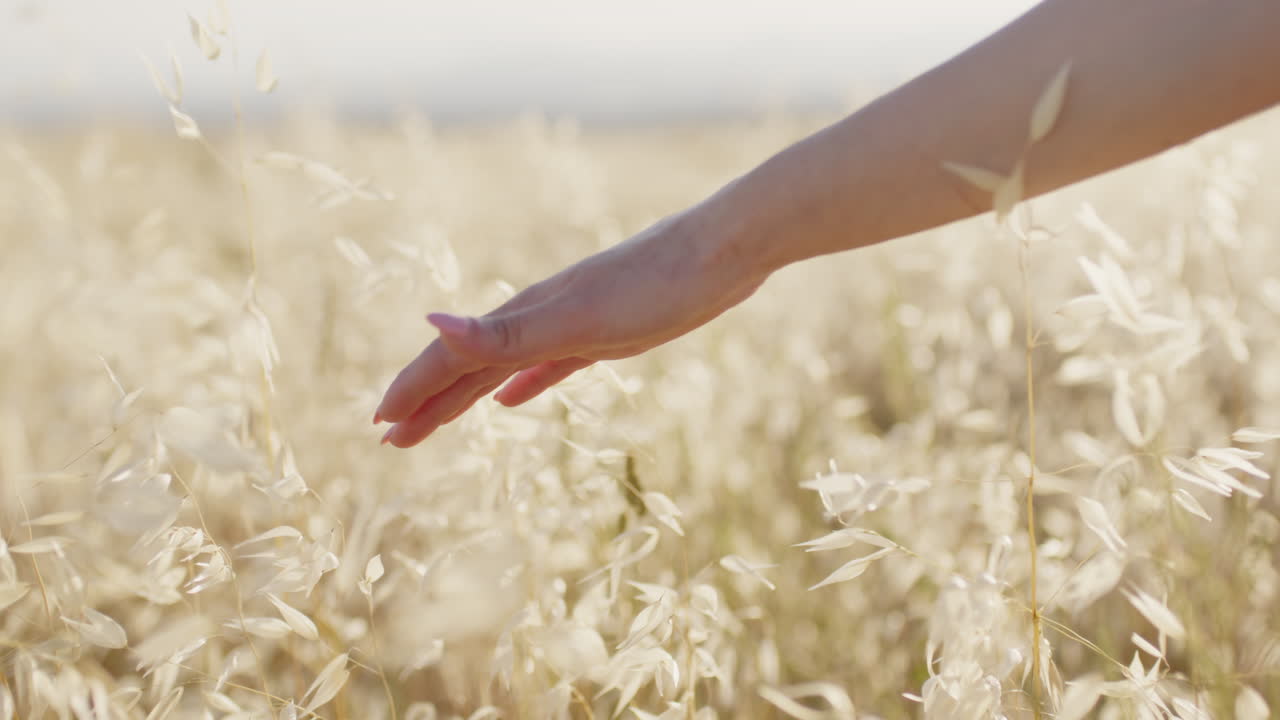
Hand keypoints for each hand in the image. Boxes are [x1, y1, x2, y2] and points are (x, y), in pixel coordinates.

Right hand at [374, 209, 766, 446]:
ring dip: (465, 396)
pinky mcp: (606, 333)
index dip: (414, 389)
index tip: (379, 424)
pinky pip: (547, 366)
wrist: (724, 251)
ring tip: (435, 423)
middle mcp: (539, 316)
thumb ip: (505, 332)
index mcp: (526, 314)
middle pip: (469, 364)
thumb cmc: (657, 286)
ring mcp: (571, 323)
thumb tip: (430, 322)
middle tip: (391, 439)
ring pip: (502, 367)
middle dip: (428, 401)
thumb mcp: (578, 320)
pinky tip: (511, 400)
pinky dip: (521, 385)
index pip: (452, 355)